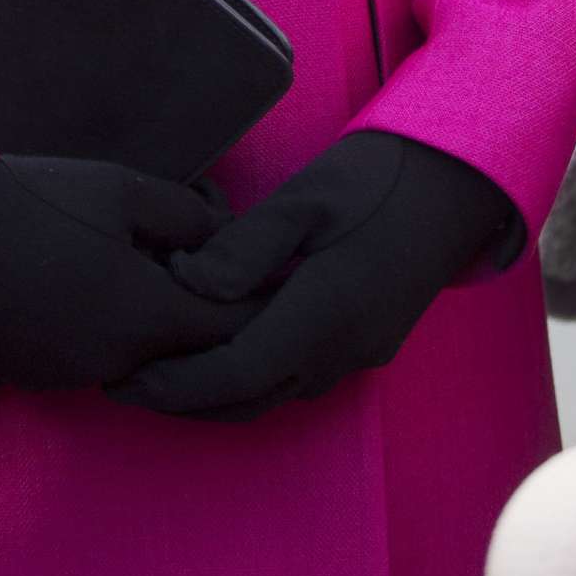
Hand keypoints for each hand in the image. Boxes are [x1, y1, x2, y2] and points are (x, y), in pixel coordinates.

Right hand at [0, 156, 255, 391]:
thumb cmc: (34, 202)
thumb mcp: (121, 188)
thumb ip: (186, 218)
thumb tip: (224, 238)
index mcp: (144, 315)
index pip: (229, 328)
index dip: (255, 301)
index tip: (274, 276)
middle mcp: (116, 362)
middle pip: (187, 350)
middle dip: (206, 312)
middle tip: (205, 262)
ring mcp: (73, 377)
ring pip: (143, 358)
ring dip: (157, 324)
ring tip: (147, 264)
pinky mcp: (39, 377)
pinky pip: (98, 360)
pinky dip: (112, 333)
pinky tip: (95, 284)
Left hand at [108, 133, 514, 422]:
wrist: (455, 184)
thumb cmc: (379, 176)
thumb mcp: (308, 196)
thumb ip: (247, 244)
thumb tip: (186, 281)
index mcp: (326, 313)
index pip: (236, 372)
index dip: (175, 383)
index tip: (122, 375)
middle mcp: (341, 350)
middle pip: (248, 399)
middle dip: (182, 399)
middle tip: (120, 381)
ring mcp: (356, 353)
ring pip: (270, 394)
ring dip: (212, 393)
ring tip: (154, 369)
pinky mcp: (362, 344)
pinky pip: (292, 378)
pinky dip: (245, 376)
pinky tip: (213, 346)